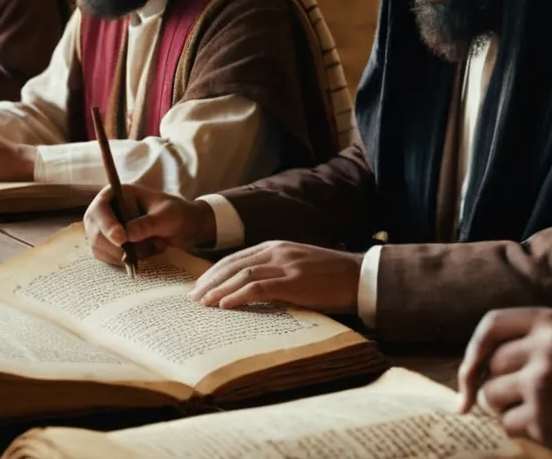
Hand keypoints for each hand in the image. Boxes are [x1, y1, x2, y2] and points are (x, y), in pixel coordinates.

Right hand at [86, 186, 213, 263]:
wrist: (185, 229)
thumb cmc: (176, 214)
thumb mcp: (167, 215)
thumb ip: (148, 223)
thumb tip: (127, 235)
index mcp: (117, 194)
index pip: (100, 208)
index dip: (107, 224)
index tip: (122, 238)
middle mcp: (107, 212)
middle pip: (95, 231)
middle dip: (116, 245)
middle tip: (141, 251)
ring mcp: (106, 230)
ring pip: (99, 248)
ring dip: (124, 255)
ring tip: (151, 248)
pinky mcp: (110, 247)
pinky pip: (107, 259)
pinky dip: (124, 262)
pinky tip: (145, 255)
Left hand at [188, 241, 361, 313]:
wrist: (359, 276)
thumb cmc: (330, 276)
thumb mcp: (298, 267)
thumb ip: (275, 272)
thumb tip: (250, 291)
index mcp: (276, 246)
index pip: (236, 257)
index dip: (215, 272)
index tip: (200, 287)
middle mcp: (277, 251)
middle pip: (233, 264)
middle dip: (210, 281)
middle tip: (193, 297)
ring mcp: (285, 265)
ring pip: (241, 274)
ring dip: (218, 290)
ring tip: (202, 303)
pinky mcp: (293, 281)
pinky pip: (258, 287)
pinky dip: (238, 296)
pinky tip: (225, 305)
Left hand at [458, 308, 551, 458]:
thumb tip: (514, 340)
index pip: (492, 326)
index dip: (476, 348)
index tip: (472, 369)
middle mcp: (543, 349)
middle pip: (490, 366)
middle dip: (500, 384)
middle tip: (523, 396)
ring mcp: (540, 385)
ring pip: (492, 397)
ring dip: (508, 408)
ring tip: (542, 411)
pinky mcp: (542, 421)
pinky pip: (508, 425)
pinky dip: (523, 431)